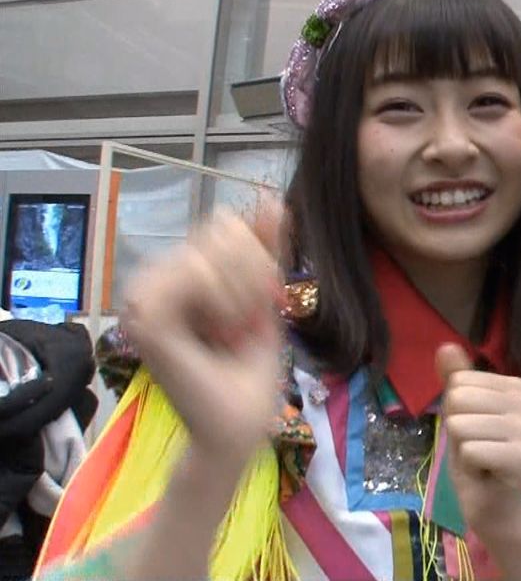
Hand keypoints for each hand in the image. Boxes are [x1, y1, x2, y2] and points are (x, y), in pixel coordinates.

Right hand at [122, 201, 286, 473]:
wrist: (237, 428)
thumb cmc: (248, 373)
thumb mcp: (266, 298)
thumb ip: (267, 249)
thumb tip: (272, 198)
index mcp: (176, 275)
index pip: (225, 225)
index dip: (258, 259)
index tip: (261, 305)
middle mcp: (152, 280)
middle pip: (221, 230)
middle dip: (252, 275)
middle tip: (243, 323)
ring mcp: (143, 297)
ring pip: (212, 251)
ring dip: (241, 293)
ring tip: (229, 331)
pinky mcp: (146, 317)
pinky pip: (198, 272)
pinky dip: (225, 301)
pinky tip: (219, 330)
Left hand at [436, 344, 520, 539]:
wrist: (493, 504)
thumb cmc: (477, 455)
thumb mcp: (461, 413)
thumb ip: (456, 379)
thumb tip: (445, 346)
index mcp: (519, 387)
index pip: (460, 382)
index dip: (458, 411)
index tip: (478, 431)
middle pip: (459, 399)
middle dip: (458, 430)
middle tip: (478, 447)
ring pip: (461, 425)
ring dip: (463, 449)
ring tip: (482, 460)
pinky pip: (469, 450)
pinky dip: (469, 465)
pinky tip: (487, 473)